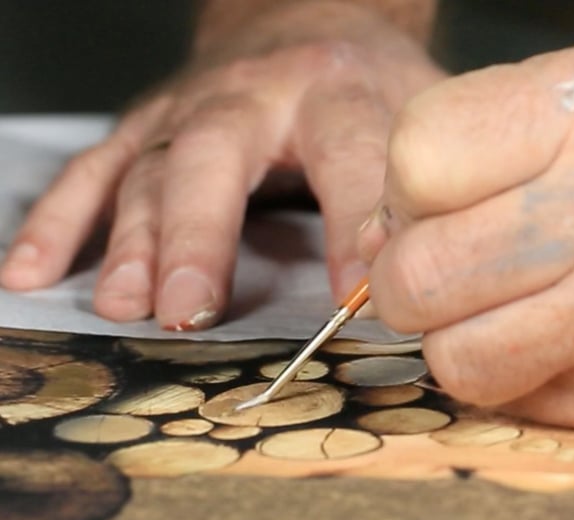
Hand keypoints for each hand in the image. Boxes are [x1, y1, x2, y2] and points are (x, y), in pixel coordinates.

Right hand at [0, 2, 443, 329]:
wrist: (309, 23)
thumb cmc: (365, 84)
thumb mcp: (412, 118)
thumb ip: (411, 186)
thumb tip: (406, 269)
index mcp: (335, 90)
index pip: (349, 156)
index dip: (355, 227)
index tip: (356, 298)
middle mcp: (252, 93)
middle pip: (215, 155)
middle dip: (198, 236)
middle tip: (189, 312)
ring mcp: (188, 108)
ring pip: (147, 169)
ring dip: (129, 242)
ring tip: (124, 305)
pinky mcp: (147, 126)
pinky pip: (92, 170)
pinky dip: (60, 221)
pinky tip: (34, 271)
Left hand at [359, 43, 573, 429]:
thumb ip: (471, 144)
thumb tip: (373, 233)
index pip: (414, 156)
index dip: (408, 183)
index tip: (440, 193)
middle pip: (415, 271)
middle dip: (411, 271)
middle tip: (455, 257)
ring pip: (450, 357)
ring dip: (453, 334)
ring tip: (498, 301)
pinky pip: (507, 398)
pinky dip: (506, 371)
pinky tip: (547, 333)